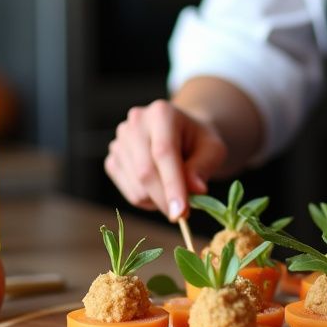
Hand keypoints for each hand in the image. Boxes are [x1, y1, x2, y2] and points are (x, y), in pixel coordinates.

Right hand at [104, 100, 227, 220]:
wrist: (182, 135)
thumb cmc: (200, 142)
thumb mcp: (213, 150)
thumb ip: (203, 168)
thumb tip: (195, 190)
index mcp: (161, 113)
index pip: (163, 152)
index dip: (172, 185)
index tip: (182, 213)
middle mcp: (135, 123)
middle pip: (146, 171)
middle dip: (166, 199)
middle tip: (185, 214)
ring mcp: (120, 141)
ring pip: (137, 187)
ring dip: (159, 200)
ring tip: (176, 187)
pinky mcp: (113, 159)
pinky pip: (129, 192)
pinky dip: (148, 199)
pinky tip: (159, 186)